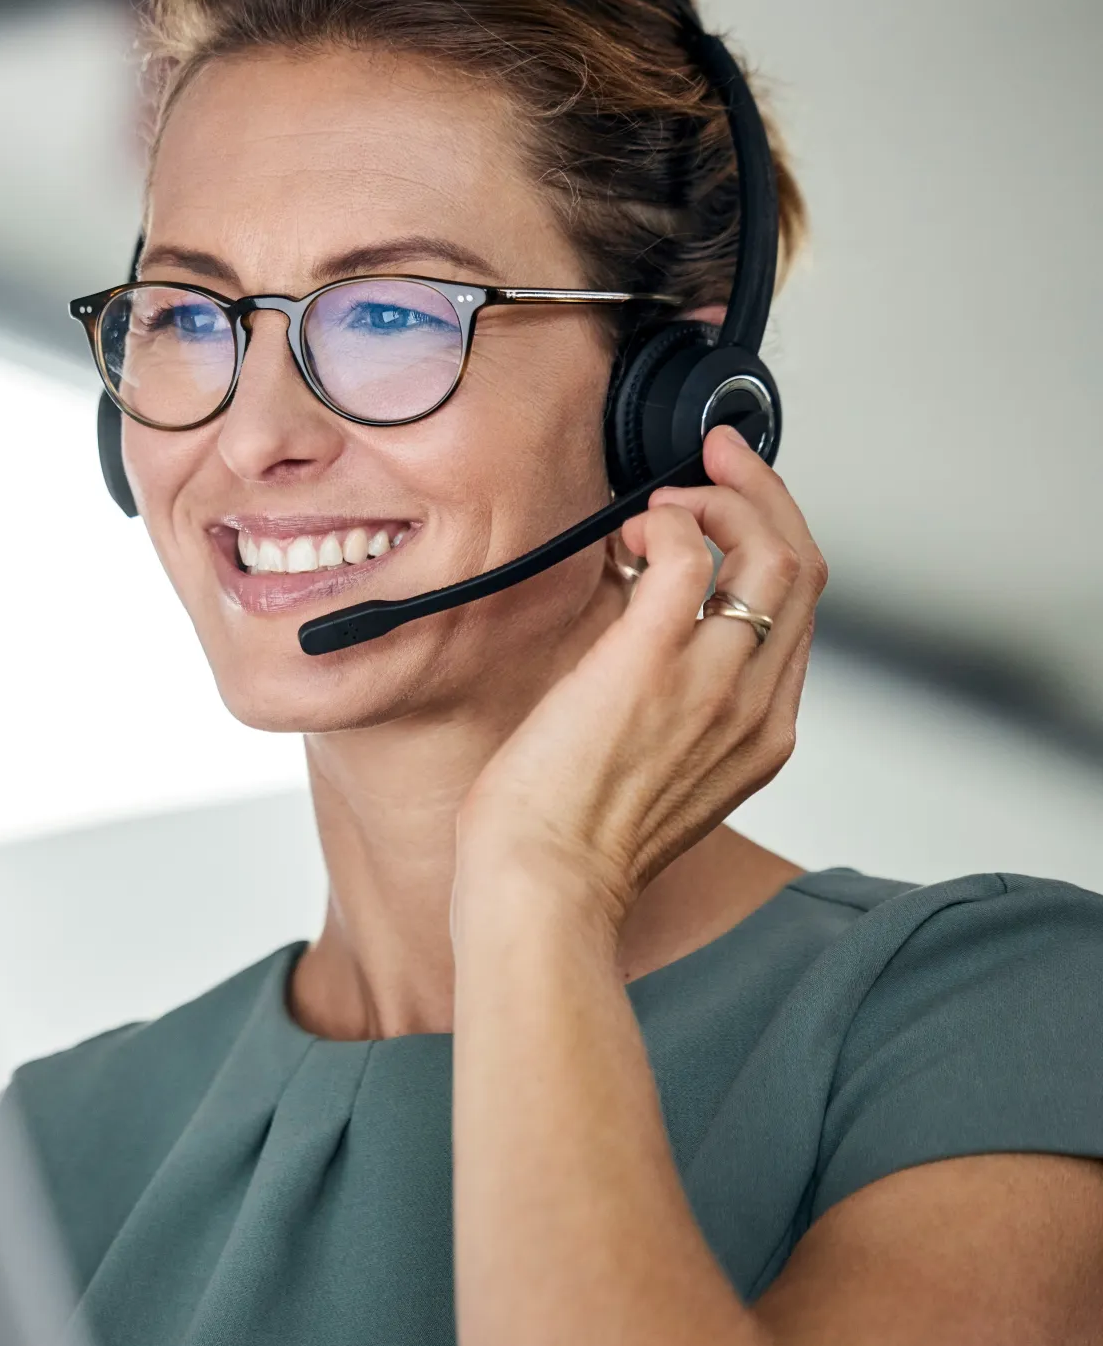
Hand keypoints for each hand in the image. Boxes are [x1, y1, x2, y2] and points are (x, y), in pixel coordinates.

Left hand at [457, 424, 826, 931]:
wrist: (545, 885)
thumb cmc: (575, 840)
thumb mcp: (659, 771)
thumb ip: (674, 701)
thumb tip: (640, 614)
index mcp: (760, 732)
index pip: (798, 610)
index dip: (771, 540)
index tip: (733, 504)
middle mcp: (754, 704)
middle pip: (801, 566)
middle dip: (763, 495)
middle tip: (716, 460)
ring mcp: (711, 680)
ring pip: (768, 550)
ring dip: (720, 500)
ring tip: (663, 505)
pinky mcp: (651, 660)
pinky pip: (689, 555)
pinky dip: (667, 523)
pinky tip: (632, 532)